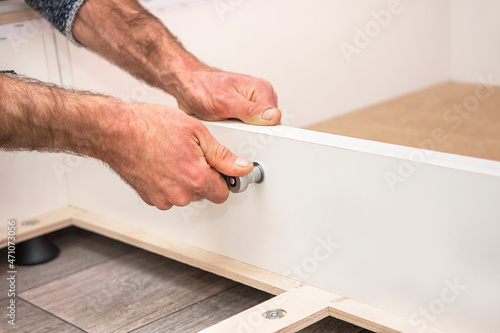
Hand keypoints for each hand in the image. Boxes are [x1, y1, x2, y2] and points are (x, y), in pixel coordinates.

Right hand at [103, 103, 252, 209]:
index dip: (222, 178)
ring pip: (186, 196)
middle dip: (203, 178)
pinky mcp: (150, 199)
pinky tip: (162, 165)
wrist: (116, 131)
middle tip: (191, 155)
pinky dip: (169, 184)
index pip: (223, 193)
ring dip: (185, 182)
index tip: (217, 168)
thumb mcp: (196, 132)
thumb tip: (242, 167)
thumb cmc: (151, 126)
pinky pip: (169, 196)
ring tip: (173, 157)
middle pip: (205, 194)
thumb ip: (223, 155)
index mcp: (197, 178)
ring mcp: (164, 199)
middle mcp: (181, 194)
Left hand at [167, 66, 281, 125]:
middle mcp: (260, 97)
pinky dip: (235, 133)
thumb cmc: (201, 87)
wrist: (185, 85)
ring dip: (241, 134)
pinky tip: (224, 129)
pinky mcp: (243, 114)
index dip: (262, 132)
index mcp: (262, 90)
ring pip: (256, 131)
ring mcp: (252, 106)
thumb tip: (273, 117)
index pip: (274, 120)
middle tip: (232, 130)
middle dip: (250, 134)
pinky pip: (246, 130)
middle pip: (266, 127)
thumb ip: (250, 111)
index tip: (247, 135)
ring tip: (226, 127)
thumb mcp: (225, 102)